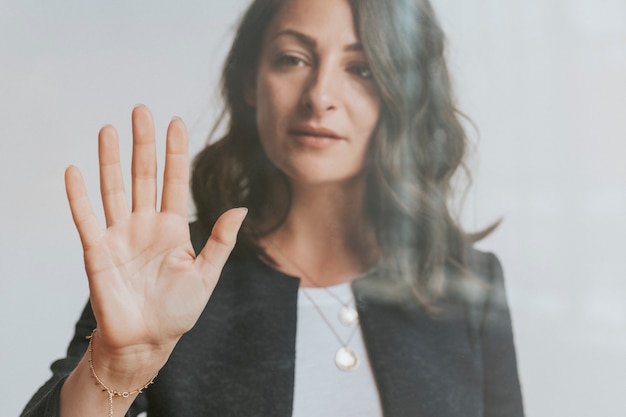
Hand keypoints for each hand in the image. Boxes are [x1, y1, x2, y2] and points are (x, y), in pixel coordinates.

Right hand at [65, 105, 245, 364]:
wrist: (147, 342)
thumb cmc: (178, 311)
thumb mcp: (206, 274)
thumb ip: (221, 241)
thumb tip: (241, 208)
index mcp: (172, 228)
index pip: (174, 181)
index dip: (175, 153)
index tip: (176, 122)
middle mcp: (144, 225)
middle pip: (143, 176)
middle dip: (143, 144)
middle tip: (141, 110)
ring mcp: (119, 236)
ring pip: (114, 189)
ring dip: (110, 160)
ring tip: (110, 129)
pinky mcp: (97, 252)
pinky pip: (86, 219)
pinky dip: (78, 197)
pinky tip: (75, 171)